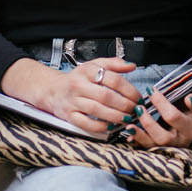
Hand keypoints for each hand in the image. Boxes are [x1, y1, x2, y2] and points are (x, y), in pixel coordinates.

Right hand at [3, 57, 142, 135]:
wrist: (53, 90)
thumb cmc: (77, 79)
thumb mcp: (94, 65)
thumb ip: (113, 64)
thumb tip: (131, 65)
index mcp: (88, 71)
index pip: (112, 79)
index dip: (129, 90)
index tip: (138, 97)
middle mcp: (79, 85)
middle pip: (106, 96)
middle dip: (125, 105)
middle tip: (135, 109)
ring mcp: (73, 101)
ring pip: (97, 110)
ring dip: (116, 116)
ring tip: (127, 118)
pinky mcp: (69, 115)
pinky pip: (87, 123)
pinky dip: (101, 126)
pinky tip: (111, 126)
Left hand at [127, 90, 191, 148]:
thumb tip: (189, 100)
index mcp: (191, 128)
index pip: (173, 117)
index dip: (161, 103)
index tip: (150, 90)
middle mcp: (181, 141)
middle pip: (163, 137)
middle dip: (148, 124)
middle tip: (138, 109)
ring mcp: (171, 147)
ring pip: (153, 146)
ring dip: (140, 136)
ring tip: (128, 125)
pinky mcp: (161, 149)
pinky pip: (148, 148)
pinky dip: (137, 142)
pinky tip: (129, 135)